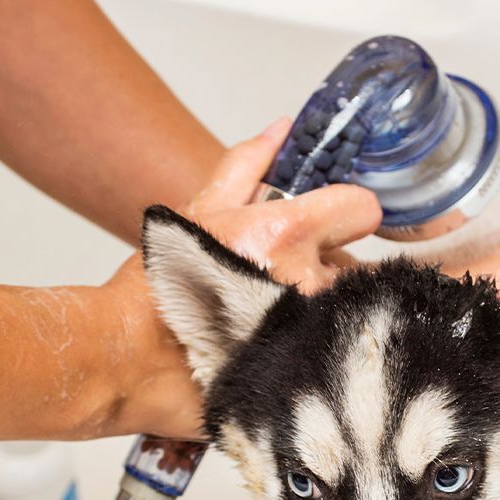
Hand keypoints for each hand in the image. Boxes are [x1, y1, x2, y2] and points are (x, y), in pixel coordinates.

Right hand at [99, 122, 382, 437]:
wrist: (135, 365)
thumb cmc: (160, 290)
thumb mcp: (199, 214)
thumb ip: (246, 166)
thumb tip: (281, 129)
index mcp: (287, 235)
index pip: (364, 209)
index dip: (346, 213)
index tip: (327, 224)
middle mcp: (311, 282)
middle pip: (358, 265)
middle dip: (328, 267)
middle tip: (282, 281)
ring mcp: (318, 332)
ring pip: (350, 308)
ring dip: (325, 308)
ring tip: (277, 318)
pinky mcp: (320, 371)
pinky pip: (343, 347)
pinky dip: (323, 344)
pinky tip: (287, 347)